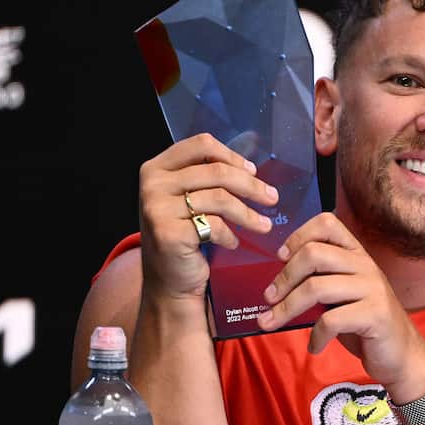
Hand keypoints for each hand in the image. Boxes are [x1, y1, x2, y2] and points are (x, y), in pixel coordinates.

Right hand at [138, 133, 278, 303]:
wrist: (169, 283)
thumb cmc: (185, 237)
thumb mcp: (190, 198)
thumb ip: (211, 173)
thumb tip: (252, 142)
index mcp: (156, 169)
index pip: (201, 145)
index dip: (232, 156)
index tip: (253, 171)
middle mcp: (152, 185)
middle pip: (216, 172)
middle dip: (251, 186)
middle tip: (272, 198)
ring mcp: (157, 209)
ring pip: (220, 199)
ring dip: (248, 214)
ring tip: (264, 225)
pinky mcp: (168, 233)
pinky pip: (214, 226)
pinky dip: (230, 236)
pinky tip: (233, 243)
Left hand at [257, 212, 424, 397]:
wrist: (401, 355)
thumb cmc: (364, 325)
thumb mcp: (342, 295)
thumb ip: (320, 280)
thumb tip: (276, 282)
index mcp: (356, 255)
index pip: (327, 224)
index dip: (298, 236)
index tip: (280, 258)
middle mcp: (366, 265)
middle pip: (313, 254)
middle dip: (284, 278)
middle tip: (268, 299)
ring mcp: (373, 289)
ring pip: (316, 287)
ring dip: (287, 308)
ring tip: (271, 323)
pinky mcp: (375, 315)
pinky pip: (331, 320)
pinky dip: (316, 336)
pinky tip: (315, 346)